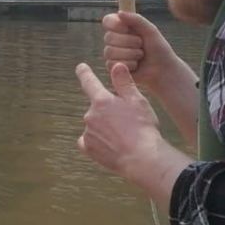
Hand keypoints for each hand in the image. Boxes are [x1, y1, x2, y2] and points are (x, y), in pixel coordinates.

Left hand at [75, 62, 165, 179]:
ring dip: (105, 126)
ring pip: (95, 124)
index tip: (80, 67)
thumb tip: (116, 66)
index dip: (85, 73)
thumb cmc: (143, 127)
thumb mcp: (137, 101)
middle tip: (127, 120)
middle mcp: (90, 115)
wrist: (142, 158)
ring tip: (124, 135)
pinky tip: (110, 144)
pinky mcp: (88, 149)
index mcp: (102, 101)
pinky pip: (89, 141)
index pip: (90, 82)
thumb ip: (124, 83)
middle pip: (97, 107)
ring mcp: (88, 133)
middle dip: (109, 111)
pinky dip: (97, 141)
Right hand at [102, 11, 180, 89]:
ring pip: (109, 52)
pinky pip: (112, 64)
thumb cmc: (158, 49)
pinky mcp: (113, 68)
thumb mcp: (150, 30)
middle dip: (128, 42)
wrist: (163, 69)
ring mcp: (113, 54)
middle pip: (108, 37)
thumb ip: (136, 19)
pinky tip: (136, 65)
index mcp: (122, 27)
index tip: (127, 28)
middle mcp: (115, 40)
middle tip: (141, 45)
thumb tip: (119, 12)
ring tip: (141, 56)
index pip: (107, 21)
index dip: (115, 25)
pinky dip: (128, 64)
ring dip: (130, 54)